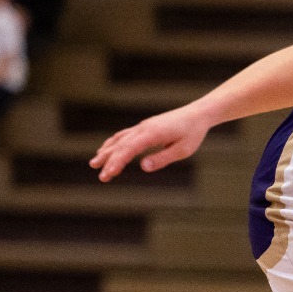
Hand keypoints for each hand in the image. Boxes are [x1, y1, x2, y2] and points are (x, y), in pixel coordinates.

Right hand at [90, 106, 210, 180]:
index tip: (108, 174)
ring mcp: (142, 127)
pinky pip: (124, 135)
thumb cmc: (192, 133)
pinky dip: (113, 143)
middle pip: (120, 145)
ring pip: (119, 139)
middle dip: (108, 161)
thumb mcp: (183, 150)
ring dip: (106, 151)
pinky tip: (106, 150)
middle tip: (101, 177)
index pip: (129, 149)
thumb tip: (143, 167)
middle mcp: (143, 128)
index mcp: (152, 134)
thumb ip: (163, 158)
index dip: (117, 162)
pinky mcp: (144, 127)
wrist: (197, 114)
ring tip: (94, 164)